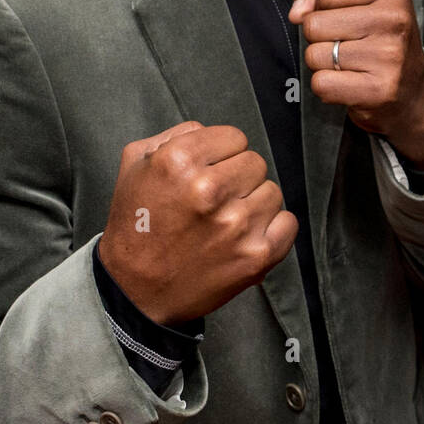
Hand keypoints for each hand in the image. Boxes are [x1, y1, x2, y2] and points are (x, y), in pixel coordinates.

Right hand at [99, 121, 296, 324]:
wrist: (135, 292)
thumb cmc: (136, 226)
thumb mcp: (136, 165)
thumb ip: (174, 136)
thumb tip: (210, 132)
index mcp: (179, 160)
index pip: (234, 137)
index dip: (221, 154)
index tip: (208, 172)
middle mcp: (210, 189)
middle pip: (255, 162)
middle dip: (237, 178)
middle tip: (214, 201)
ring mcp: (237, 224)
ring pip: (272, 191)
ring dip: (253, 204)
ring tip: (225, 222)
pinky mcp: (256, 255)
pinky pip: (288, 222)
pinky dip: (273, 229)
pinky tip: (246, 236)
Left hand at [289, 0, 423, 167]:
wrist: (411, 90)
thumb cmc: (376, 39)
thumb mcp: (355, 1)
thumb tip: (296, 12)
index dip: (321, 7)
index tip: (343, 18)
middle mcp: (395, 18)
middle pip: (314, 24)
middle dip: (320, 38)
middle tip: (349, 45)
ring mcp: (389, 55)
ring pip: (314, 55)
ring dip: (323, 64)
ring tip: (351, 64)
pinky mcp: (379, 89)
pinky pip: (321, 83)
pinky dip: (327, 87)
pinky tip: (350, 83)